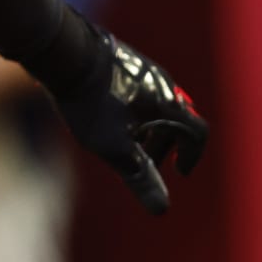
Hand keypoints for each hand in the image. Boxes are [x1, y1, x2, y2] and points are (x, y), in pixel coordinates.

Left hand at [52, 34, 208, 214]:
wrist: (63, 52)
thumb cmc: (91, 102)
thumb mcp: (114, 147)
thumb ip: (140, 177)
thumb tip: (162, 209)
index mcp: (170, 103)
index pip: (198, 133)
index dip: (192, 156)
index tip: (178, 172)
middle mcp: (162, 82)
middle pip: (176, 119)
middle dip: (166, 144)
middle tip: (146, 161)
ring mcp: (140, 67)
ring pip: (155, 103)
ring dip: (149, 127)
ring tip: (125, 141)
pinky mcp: (120, 59)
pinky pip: (137, 89)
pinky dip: (133, 109)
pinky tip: (106, 116)